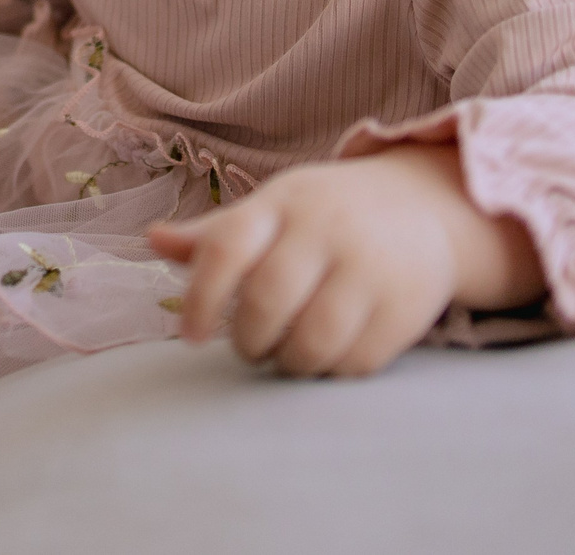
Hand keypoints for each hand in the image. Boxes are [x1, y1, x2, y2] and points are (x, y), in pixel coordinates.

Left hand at [146, 145, 542, 376]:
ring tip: (286, 353)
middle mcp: (325, 229)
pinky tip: (327, 355)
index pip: (227, 247)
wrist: (421, 206)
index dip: (200, 296)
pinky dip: (332, 370)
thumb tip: (152, 239)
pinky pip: (355, 361)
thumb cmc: (323, 216)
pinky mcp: (405, 305)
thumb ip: (215, 235)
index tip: (189, 336)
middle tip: (250, 345)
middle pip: (267, 302)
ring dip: (288, 361)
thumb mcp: (271, 211)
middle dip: (248, 339)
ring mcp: (369, 266)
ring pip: (312, 340)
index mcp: (281, 204)